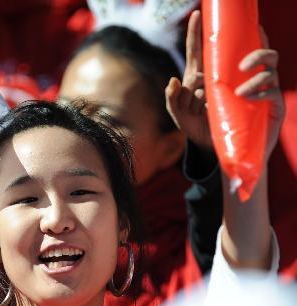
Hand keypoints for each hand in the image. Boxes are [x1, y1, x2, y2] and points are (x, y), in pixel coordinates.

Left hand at [166, 11, 284, 160]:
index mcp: (210, 74)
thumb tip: (174, 79)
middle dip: (242, 57)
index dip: (198, 31)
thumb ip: (172, 99)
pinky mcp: (268, 103)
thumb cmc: (198, 127)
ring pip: (268, 64)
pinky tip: (248, 98)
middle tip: (239, 67)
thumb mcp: (180, 116)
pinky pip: (272, 89)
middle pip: (250, 49)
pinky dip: (260, 91)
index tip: (196, 15)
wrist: (215, 150)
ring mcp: (256, 87)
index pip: (205, 48)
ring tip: (240, 92)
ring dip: (256, 73)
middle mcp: (237, 75)